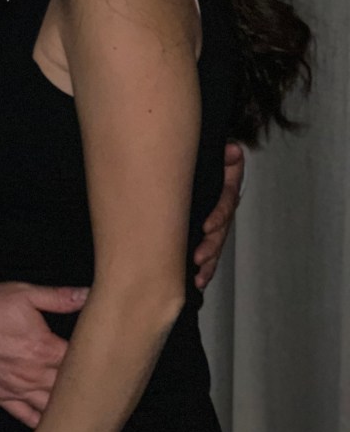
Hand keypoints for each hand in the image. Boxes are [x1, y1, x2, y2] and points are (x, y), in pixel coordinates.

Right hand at [0, 281, 87, 427]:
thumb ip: (60, 297)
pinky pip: (27, 417)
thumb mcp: (27, 294)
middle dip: (82, 383)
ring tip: (78, 401)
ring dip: (65, 405)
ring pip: (51, 407)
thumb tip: (87, 294)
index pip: (80, 361)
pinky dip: (41, 421)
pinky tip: (52, 422)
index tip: (101, 353)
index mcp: (45, 349)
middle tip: (94, 377)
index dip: (93, 358)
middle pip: (69, 387)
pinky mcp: (2, 397)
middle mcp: (34, 374)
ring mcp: (18, 389)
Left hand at [194, 141, 244, 288]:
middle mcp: (224, 208)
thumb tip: (233, 150)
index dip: (218, 216)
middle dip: (211, 247)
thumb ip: (226, 153)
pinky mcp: (206, 230)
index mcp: (227, 187)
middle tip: (198, 258)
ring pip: (216, 245)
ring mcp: (217, 221)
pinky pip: (208, 250)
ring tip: (198, 277)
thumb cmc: (210, 156)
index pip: (226, 203)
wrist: (203, 159)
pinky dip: (205, 266)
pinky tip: (197, 281)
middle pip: (222, 230)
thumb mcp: (218, 151)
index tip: (207, 227)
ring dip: (209, 263)